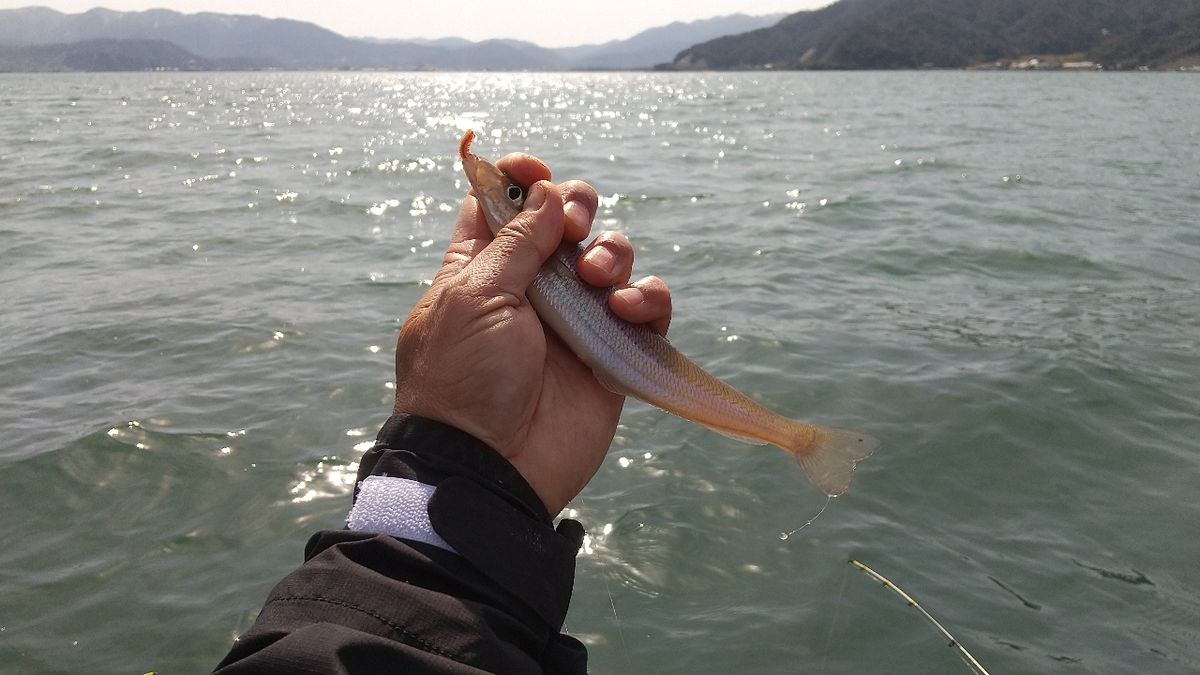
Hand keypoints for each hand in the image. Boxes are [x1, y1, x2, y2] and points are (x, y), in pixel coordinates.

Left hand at [393, 153, 671, 514]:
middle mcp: (531, 288)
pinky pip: (646, 310)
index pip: (502, 205)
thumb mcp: (474, 297)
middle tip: (574, 230)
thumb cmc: (465, 378)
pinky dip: (648, 299)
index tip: (537, 172)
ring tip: (600, 284)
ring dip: (614, 254)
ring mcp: (574, 320)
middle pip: (566, 221)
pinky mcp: (612, 353)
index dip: (523, 180)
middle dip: (578, 209)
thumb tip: (547, 192)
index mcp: (481, 268)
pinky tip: (628, 310)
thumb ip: (515, 241)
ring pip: (612, 258)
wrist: (491, 465)